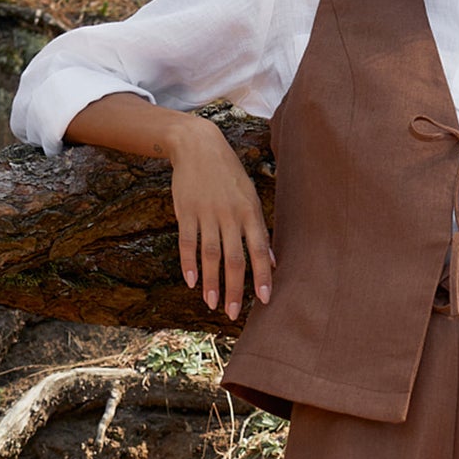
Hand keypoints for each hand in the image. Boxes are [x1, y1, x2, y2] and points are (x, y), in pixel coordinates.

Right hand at [170, 117, 274, 319]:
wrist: (197, 145)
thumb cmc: (229, 175)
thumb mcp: (250, 197)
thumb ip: (259, 230)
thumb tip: (273, 261)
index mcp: (249, 211)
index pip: (259, 250)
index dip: (262, 276)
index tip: (265, 300)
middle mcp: (229, 214)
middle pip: (234, 258)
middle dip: (235, 288)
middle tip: (234, 313)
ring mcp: (206, 213)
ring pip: (209, 254)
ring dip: (211, 282)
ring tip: (212, 304)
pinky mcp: (185, 211)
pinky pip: (187, 242)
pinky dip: (188, 263)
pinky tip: (191, 281)